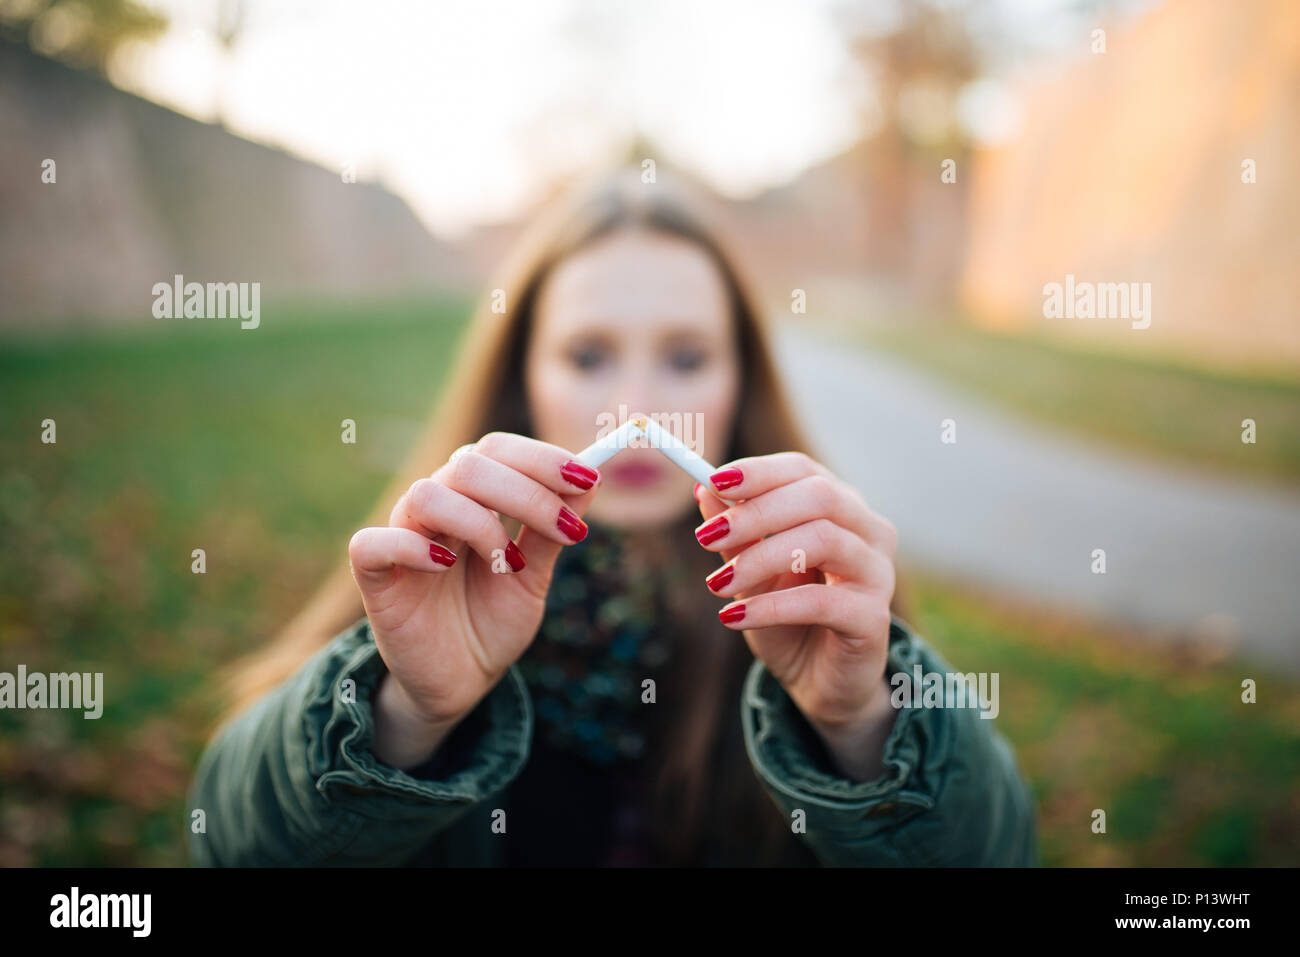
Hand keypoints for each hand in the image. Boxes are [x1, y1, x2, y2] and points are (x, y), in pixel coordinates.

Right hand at [347, 432, 599, 764]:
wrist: (462, 681)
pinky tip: (445, 565)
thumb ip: (552, 529)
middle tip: (566, 532)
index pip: (497, 449)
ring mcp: (401, 538)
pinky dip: (412, 547)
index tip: (587, 479)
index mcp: (472, 498)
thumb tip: (590, 478)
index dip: (541, 458)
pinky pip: (372, 543)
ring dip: (480, 524)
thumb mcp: (535, 575)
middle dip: (527, 493)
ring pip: (427, 494)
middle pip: (468, 463)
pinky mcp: (374, 578)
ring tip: (508, 564)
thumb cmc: (492, 620)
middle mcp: (435, 508)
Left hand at [694, 453, 898, 779]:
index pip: (803, 471)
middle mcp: (868, 531)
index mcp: (840, 508)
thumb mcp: (751, 574)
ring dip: (761, 557)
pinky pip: (822, 601)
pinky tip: (734, 618)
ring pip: (824, 540)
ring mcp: (878, 573)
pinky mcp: (874, 618)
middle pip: (820, 496)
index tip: (713, 480)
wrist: (818, 683)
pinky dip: (772, 606)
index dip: (759, 472)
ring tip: (717, 584)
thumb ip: (736, 534)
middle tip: (706, 536)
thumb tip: (705, 489)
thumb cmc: (787, 620)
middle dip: (756, 512)